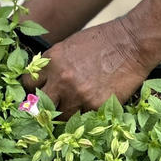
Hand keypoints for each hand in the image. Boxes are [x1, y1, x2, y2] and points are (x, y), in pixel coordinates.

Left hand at [24, 15, 153, 115]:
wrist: (132, 43)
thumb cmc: (102, 41)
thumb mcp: (70, 46)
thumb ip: (54, 64)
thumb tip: (44, 82)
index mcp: (52, 61)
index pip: (28, 84)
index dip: (33, 90)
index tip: (39, 94)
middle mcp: (61, 79)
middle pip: (41, 105)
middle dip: (45, 108)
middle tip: (53, 108)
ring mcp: (78, 94)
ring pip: (62, 117)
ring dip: (67, 114)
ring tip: (77, 107)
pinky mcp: (96, 106)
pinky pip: (84, 119)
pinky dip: (86, 115)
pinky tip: (93, 105)